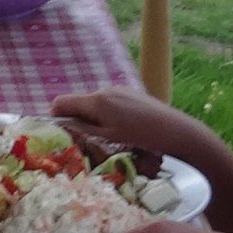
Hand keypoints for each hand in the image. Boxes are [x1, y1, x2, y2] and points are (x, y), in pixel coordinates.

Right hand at [52, 88, 222, 169]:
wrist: (177, 132)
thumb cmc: (142, 138)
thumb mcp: (108, 138)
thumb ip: (83, 129)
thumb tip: (62, 125)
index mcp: (96, 101)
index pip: (60, 102)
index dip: (55, 118)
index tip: (62, 134)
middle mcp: (105, 90)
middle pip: (78, 103)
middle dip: (77, 120)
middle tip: (85, 141)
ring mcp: (119, 90)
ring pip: (94, 104)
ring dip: (93, 119)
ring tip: (107, 138)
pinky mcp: (130, 93)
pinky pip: (109, 103)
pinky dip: (107, 115)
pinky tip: (122, 130)